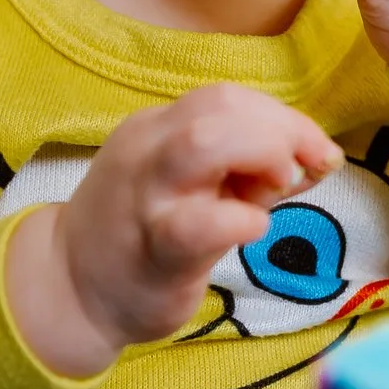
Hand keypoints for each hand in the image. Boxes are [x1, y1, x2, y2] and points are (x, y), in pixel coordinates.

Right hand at [6, 84, 344, 377]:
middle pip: (220, 104)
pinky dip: (241, 220)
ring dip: (263, 155)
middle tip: (305, 170)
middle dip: (282, 128)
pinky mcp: (155, 252)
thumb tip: (319, 157)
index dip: (282, 117)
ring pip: (203, 142)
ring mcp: (147, 198)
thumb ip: (247, 168)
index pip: (228, 98)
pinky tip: (253, 229)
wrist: (69, 290)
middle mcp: (148, 149)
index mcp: (158, 128)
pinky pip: (198, 225)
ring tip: (278, 188)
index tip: (315, 153)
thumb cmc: (141, 236)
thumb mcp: (190, 186)